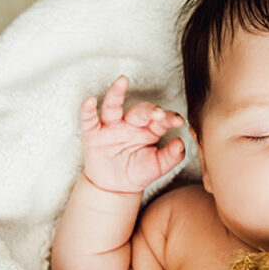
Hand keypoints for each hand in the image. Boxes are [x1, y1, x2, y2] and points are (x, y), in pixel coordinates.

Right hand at [79, 75, 186, 192]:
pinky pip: (89, 120)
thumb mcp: (157, 167)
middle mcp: (131, 124)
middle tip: (157, 114)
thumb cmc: (138, 172)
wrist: (115, 188)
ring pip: (113, 107)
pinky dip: (88, 110)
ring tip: (122, 81)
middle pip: (140, 111)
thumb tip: (180, 143)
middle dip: (149, 110)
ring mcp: (111, 127)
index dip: (169, 118)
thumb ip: (171, 156)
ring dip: (117, 93)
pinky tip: (91, 101)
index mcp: (149, 130)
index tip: (178, 121)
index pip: (160, 120)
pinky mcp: (93, 134)